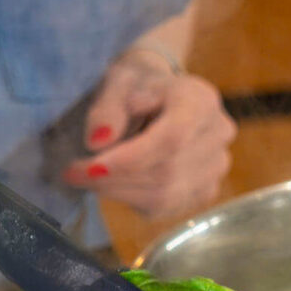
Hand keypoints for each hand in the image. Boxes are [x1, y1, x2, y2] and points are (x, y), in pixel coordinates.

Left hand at [63, 49, 235, 218]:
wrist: (160, 97)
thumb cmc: (136, 86)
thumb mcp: (116, 84)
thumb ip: (106, 109)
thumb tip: (97, 141)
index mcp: (201, 100)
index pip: (171, 139)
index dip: (130, 159)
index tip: (89, 167)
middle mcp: (218, 134)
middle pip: (165, 171)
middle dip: (114, 179)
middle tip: (73, 174)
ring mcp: (216, 166)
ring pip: (164, 194)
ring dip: (119, 192)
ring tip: (87, 179)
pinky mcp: (205, 191)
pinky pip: (165, 207)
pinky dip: (132, 200)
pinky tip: (113, 185)